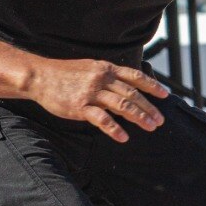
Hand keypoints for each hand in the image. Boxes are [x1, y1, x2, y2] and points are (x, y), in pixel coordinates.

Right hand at [29, 59, 169, 141]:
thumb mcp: (90, 67)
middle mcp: (102, 79)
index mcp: (106, 68)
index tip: (165, 95)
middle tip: (160, 120)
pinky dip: (115, 129)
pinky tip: (124, 137)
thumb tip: (127, 84)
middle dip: (149, 107)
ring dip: (139, 117)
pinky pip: (102, 119)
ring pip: (122, 105)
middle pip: (132, 94)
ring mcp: (91, 93)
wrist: (40, 77)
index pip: (135, 76)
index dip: (152, 86)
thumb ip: (108, 75)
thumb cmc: (65, 74)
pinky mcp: (80, 107)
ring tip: (151, 127)